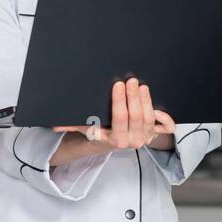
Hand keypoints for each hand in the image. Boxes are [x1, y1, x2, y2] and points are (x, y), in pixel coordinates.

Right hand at [54, 78, 175, 151]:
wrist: (116, 141)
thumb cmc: (102, 130)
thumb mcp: (87, 128)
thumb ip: (72, 125)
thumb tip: (55, 125)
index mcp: (116, 140)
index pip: (119, 119)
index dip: (120, 101)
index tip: (117, 85)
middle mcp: (133, 140)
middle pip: (137, 116)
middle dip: (134, 97)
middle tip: (131, 81)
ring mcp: (147, 137)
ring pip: (150, 118)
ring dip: (146, 100)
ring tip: (142, 86)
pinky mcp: (156, 133)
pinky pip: (166, 127)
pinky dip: (164, 116)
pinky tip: (159, 105)